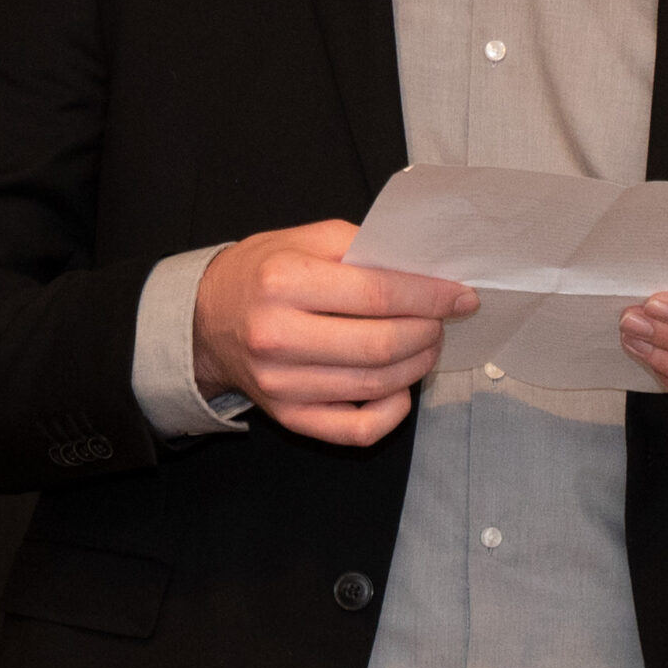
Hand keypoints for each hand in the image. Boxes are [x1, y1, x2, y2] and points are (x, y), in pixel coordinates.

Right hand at [194, 220, 476, 445]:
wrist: (207, 319)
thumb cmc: (263, 273)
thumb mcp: (303, 239)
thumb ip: (361, 247)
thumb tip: (423, 269)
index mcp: (283, 282)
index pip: (376, 294)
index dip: (429, 297)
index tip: (460, 295)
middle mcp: (277, 336)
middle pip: (381, 345)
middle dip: (428, 331)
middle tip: (442, 320)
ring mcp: (281, 384)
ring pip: (376, 385)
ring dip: (418, 366)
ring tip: (426, 344)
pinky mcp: (288, 417)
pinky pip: (356, 429)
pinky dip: (392, 412)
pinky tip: (400, 387)